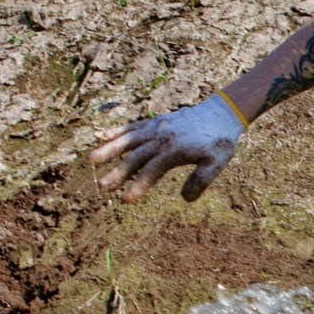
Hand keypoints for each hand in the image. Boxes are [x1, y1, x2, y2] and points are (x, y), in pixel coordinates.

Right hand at [88, 95, 243, 201]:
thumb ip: (201, 180)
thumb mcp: (217, 163)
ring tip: (91, 161)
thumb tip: (184, 198)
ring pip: (128, 139)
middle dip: (117, 173)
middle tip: (101, 187)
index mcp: (174, 149)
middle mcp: (161, 137)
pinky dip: (115, 131)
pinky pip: (132, 127)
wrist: (222, 113)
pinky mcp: (154, 122)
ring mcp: (156, 128)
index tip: (126, 200)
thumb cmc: (220, 141)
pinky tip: (99, 135)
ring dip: (109, 149)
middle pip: (135, 157)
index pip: (152, 171)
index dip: (138, 186)